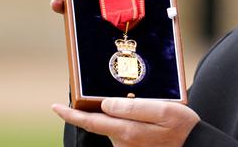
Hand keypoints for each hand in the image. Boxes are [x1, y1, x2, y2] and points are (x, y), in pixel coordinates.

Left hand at [52, 98, 199, 146]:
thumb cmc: (182, 128)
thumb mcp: (163, 111)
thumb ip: (134, 108)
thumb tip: (106, 104)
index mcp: (127, 131)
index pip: (91, 122)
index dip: (71, 114)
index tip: (55, 107)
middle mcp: (122, 143)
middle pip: (102, 122)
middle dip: (100, 109)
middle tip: (114, 94)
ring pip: (114, 126)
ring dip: (120, 115)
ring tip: (146, 107)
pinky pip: (124, 131)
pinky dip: (128, 121)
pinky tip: (148, 119)